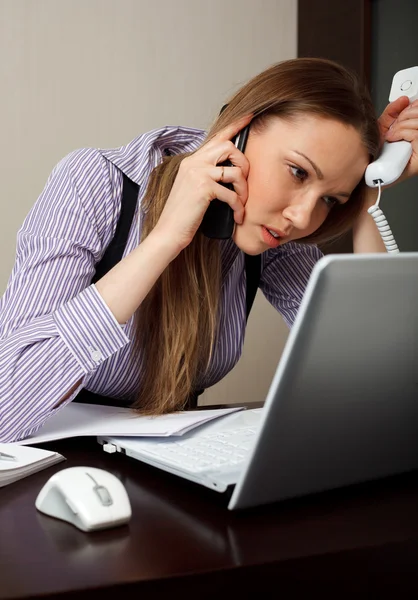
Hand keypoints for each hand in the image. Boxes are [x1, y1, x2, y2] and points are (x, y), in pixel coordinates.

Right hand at [153, 114, 251, 252]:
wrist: (168, 232)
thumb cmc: (182, 215)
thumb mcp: (193, 190)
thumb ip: (207, 177)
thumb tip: (229, 174)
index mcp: (192, 161)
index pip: (216, 138)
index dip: (234, 126)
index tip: (248, 118)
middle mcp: (194, 163)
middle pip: (229, 147)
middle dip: (244, 164)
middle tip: (244, 182)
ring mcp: (198, 174)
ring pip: (235, 170)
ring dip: (243, 189)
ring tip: (241, 203)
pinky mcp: (203, 188)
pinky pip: (231, 193)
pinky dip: (238, 206)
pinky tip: (236, 216)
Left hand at [379, 96, 417, 182]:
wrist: (369, 176)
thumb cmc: (376, 156)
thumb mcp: (383, 129)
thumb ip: (392, 113)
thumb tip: (404, 100)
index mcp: (416, 131)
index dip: (411, 108)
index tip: (401, 113)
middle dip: (404, 117)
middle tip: (393, 128)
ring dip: (400, 126)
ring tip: (392, 137)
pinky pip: (415, 134)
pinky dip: (401, 133)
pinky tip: (393, 140)